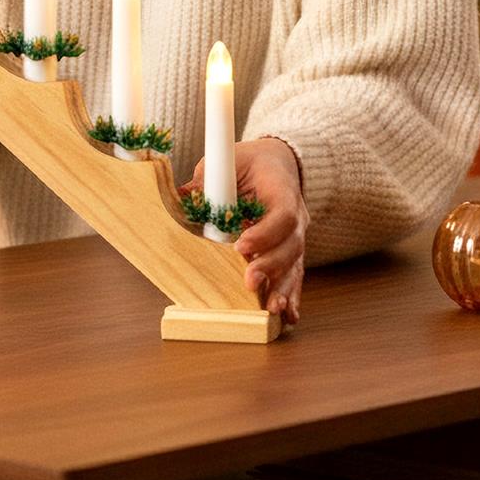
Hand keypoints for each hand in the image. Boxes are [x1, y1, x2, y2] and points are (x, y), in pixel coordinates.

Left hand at [188, 137, 306, 326]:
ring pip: (295, 266)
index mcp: (282, 191)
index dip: (264, 234)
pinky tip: (287, 316)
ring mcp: (296, 238)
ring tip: (272, 309)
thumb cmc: (249, 163)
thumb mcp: (229, 162)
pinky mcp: (291, 254)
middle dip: (270, 267)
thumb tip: (182, 198)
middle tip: (250, 283)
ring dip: (283, 289)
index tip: (241, 247)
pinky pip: (294, 276)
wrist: (277, 163)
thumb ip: (208, 181)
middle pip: (291, 246)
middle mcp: (296, 217)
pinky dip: (291, 296)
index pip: (282, 215)